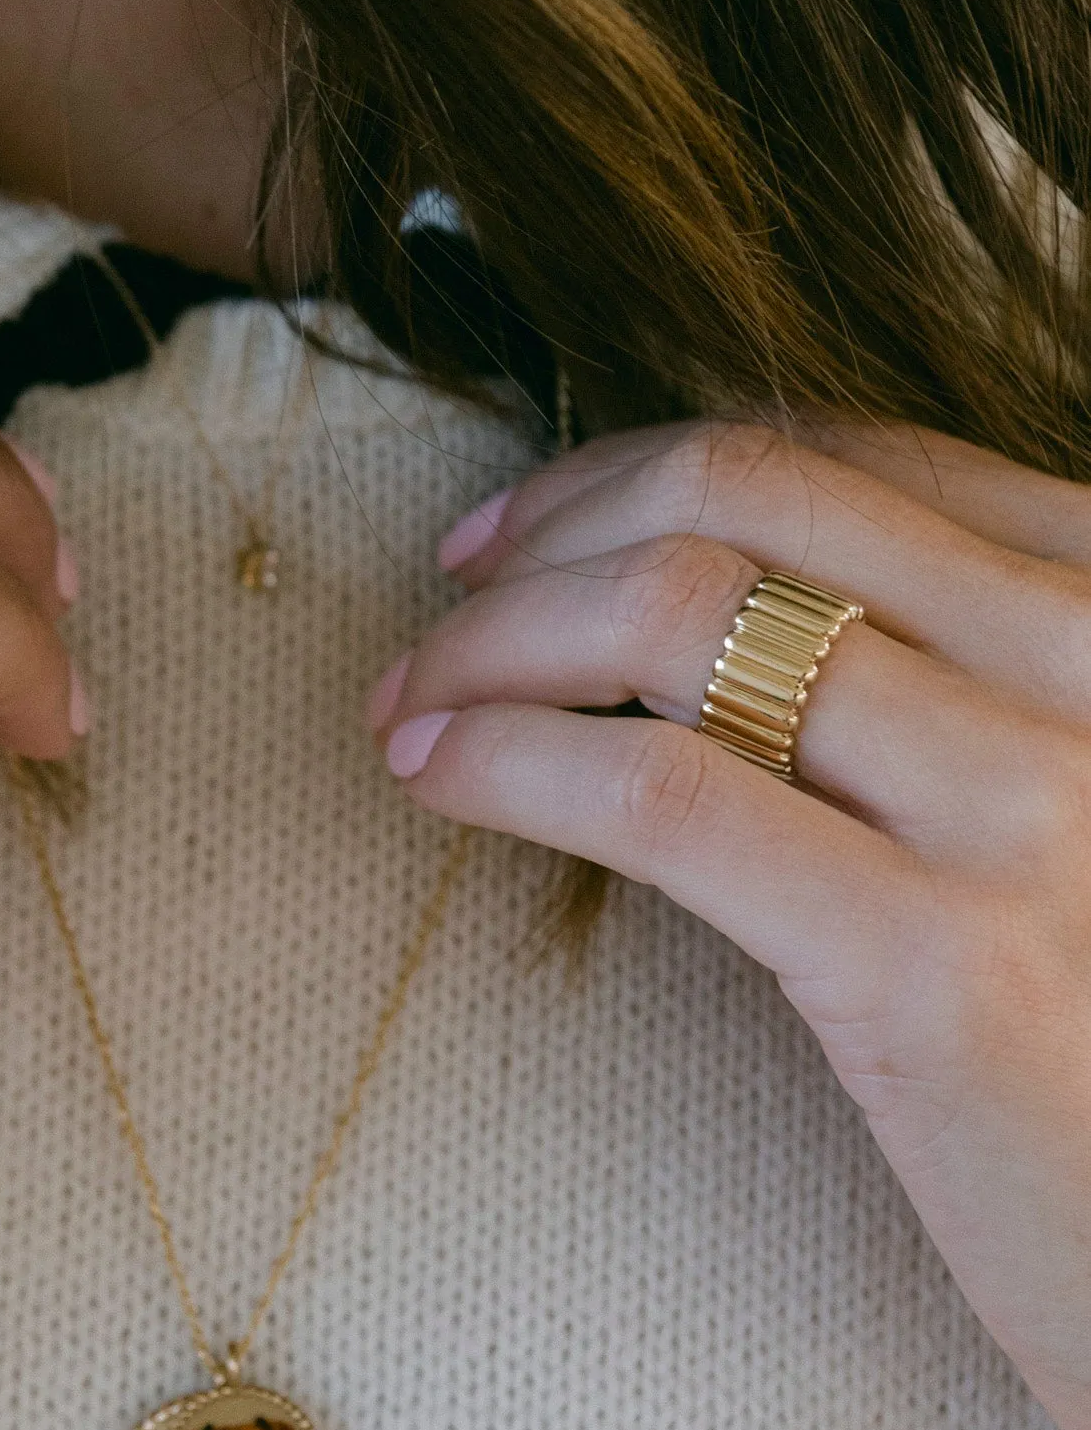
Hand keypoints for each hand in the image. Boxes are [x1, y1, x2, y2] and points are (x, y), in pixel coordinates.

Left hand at [372, 418, 1090, 1429]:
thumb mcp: (1064, 803)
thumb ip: (942, 687)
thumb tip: (699, 613)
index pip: (829, 461)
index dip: (628, 473)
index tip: (514, 532)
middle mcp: (1088, 665)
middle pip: (736, 502)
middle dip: (543, 533)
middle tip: (441, 605)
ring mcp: (1026, 807)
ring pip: (679, 617)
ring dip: (492, 642)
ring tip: (407, 701)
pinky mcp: (937, 967)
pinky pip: (659, 797)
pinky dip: (508, 759)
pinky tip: (432, 777)